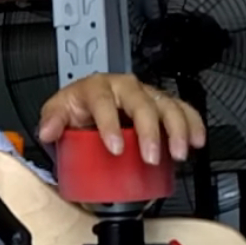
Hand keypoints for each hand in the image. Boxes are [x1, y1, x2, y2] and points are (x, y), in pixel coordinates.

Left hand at [36, 72, 206, 165]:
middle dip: (149, 131)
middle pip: (142, 104)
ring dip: (177, 129)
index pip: (105, 103)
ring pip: (168, 105)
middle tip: (150, 157)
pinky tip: (197, 140)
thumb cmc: (77, 106)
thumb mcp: (58, 111)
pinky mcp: (162, 104)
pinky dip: (193, 124)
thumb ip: (52, 121)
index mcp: (98, 87)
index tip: (114, 148)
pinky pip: (183, 109)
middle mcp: (125, 87)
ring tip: (179, 153)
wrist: (91, 103)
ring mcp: (146, 94)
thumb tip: (47, 131)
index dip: (110, 125)